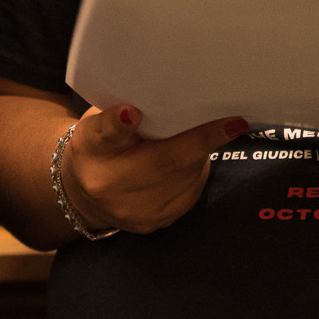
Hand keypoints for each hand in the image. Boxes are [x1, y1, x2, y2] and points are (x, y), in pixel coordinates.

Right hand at [61, 104, 248, 233]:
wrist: (84, 196)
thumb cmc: (100, 146)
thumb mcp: (99, 121)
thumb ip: (125, 109)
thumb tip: (173, 94)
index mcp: (91, 147)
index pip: (104, 134)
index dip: (119, 123)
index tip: (133, 112)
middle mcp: (109, 184)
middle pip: (161, 161)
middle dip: (201, 140)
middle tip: (234, 123)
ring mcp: (133, 210)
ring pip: (184, 178)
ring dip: (203, 154)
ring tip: (214, 132)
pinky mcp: (154, 224)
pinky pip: (190, 193)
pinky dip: (198, 171)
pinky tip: (196, 158)